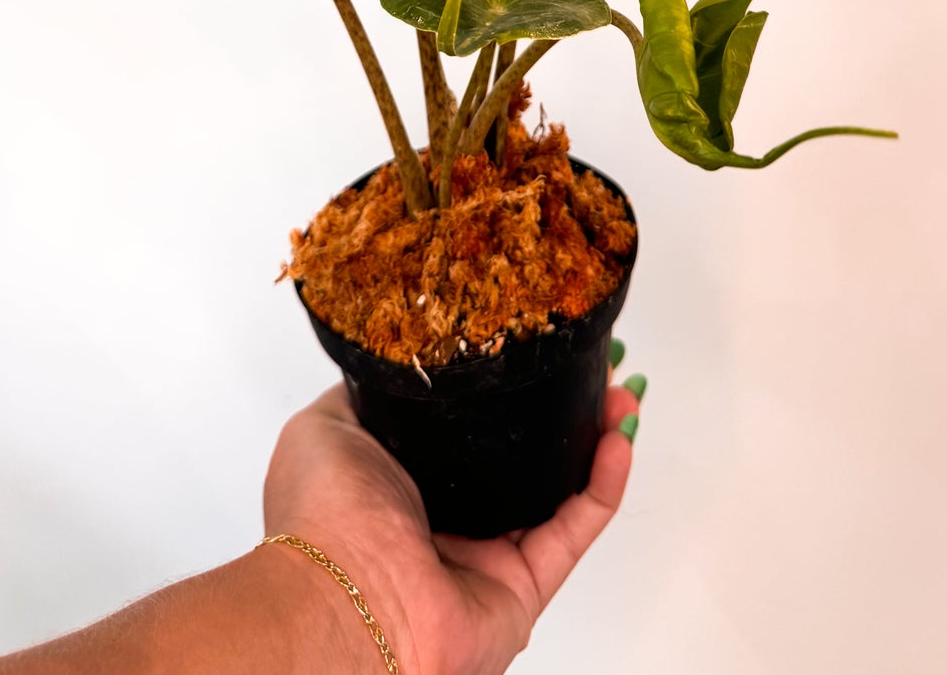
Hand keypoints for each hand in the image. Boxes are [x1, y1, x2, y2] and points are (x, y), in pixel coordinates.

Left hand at [261, 365, 643, 674]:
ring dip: (595, 438)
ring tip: (622, 392)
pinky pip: (575, 529)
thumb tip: (394, 362)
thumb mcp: (327, 427)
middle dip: (563, 410)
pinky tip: (620, 436)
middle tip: (596, 366)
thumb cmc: (324, 518)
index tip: (538, 345)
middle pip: (522, 455)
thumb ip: (368, 394)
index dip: (505, 388)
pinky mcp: (523, 588)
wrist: (344, 600)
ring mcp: (488, 556)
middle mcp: (448, 519)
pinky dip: (604, 484)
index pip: (468, 427)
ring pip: (559, 487)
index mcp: (402, 480)